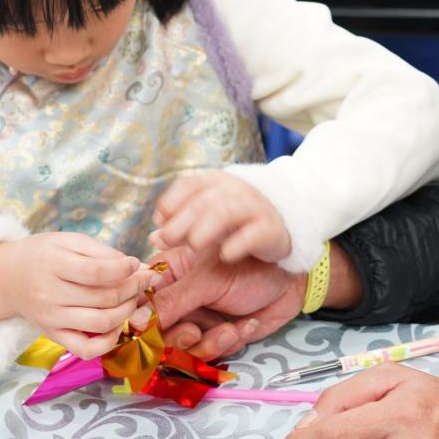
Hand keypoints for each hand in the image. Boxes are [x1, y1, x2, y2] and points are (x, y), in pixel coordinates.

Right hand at [0, 232, 153, 359]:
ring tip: (133, 298)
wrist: (8, 277)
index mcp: (53, 264)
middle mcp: (50, 294)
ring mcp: (51, 319)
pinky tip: (117, 324)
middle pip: (104, 298)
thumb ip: (103, 253)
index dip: (125, 269)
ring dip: (127, 311)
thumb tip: (138, 267)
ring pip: (101, 323)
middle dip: (133, 288)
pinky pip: (86, 349)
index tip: (136, 264)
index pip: (96, 272)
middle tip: (143, 280)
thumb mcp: (70, 241)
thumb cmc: (44, 254)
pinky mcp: (54, 336)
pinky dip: (109, 341)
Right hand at [133, 245, 306, 360]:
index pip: (138, 305)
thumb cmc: (251, 265)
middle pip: (156, 336)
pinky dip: (227, 344)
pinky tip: (245, 325)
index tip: (145, 338)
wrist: (292, 281)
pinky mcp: (215, 337)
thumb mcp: (209, 280)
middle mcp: (177, 301)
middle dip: (177, 340)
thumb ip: (172, 301)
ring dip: (207, 344)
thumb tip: (134, 322)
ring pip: (182, 351)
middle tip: (196, 331)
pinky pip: (208, 356)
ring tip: (229, 329)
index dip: (139, 326)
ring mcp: (196, 320)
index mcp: (167, 276)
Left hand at [151, 172, 291, 263]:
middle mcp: (235, 190)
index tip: (160, 220)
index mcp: (216, 182)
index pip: (189, 184)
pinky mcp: (271, 229)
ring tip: (193, 246)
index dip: (171, 201)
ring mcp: (255, 207)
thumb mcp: (207, 217)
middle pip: (203, 200)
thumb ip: (181, 226)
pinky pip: (252, 234)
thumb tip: (155, 237)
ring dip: (204, 230)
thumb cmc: (237, 221)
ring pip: (225, 213)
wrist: (284, 224)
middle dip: (182, 221)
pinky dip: (236, 244)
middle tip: (169, 240)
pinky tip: (225, 256)